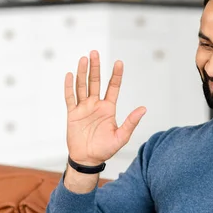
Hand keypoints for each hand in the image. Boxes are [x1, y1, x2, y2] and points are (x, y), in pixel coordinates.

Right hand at [64, 50, 146, 165]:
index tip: (119, 62)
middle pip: (95, 82)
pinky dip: (69, 87)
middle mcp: (96, 105)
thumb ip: (131, 122)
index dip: (116, 75)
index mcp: (108, 108)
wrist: (87, 159)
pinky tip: (70, 75)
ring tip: (83, 59)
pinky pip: (70, 98)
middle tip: (95, 52)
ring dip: (82, 73)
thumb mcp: (121, 137)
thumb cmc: (105, 149)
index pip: (113, 87)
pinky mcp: (72, 114)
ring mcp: (83, 108)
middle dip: (95, 67)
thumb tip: (143, 109)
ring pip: (82, 86)